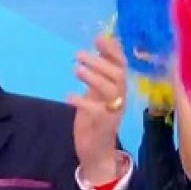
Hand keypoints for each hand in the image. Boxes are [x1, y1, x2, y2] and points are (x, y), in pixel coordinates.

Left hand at [69, 34, 126, 183]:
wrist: (97, 151)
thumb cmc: (95, 119)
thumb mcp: (96, 93)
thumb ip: (99, 73)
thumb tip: (98, 48)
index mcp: (119, 88)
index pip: (122, 64)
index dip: (112, 50)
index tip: (98, 38)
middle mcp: (120, 98)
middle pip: (118, 75)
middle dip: (99, 62)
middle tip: (78, 54)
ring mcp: (114, 111)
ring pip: (111, 90)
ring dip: (94, 78)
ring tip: (76, 69)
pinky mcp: (104, 125)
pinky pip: (96, 111)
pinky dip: (82, 102)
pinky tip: (68, 96)